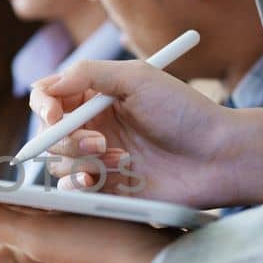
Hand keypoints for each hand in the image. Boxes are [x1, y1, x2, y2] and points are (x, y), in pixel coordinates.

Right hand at [29, 61, 262, 208]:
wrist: (218, 156)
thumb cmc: (184, 112)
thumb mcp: (138, 77)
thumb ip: (89, 73)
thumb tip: (48, 86)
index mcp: (97, 96)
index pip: (49, 96)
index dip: (43, 104)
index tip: (53, 113)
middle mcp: (93, 126)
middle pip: (48, 132)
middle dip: (64, 138)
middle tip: (96, 142)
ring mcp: (98, 159)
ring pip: (58, 162)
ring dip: (80, 161)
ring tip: (118, 158)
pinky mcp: (106, 189)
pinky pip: (73, 190)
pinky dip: (82, 183)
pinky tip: (108, 177)